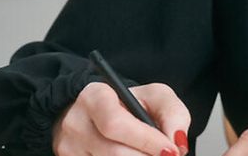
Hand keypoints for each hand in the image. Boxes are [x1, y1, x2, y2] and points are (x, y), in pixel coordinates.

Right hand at [54, 81, 191, 155]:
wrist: (102, 115)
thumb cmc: (129, 105)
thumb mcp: (154, 96)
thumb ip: (172, 113)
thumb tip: (177, 141)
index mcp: (94, 98)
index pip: (115, 123)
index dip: (146, 141)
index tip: (171, 150)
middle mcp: (76, 123)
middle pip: (114, 153)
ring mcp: (70, 149)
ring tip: (149, 154)